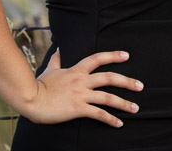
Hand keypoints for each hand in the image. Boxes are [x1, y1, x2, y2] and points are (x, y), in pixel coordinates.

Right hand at [17, 49, 143, 126]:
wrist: (30, 99)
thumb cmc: (39, 85)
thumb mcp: (50, 69)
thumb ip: (57, 59)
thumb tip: (58, 47)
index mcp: (76, 70)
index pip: (98, 58)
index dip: (113, 55)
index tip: (127, 56)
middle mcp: (81, 80)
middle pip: (110, 78)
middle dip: (127, 81)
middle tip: (140, 86)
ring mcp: (80, 94)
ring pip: (108, 97)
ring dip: (124, 103)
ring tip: (135, 108)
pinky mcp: (78, 108)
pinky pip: (99, 114)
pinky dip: (111, 119)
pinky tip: (119, 123)